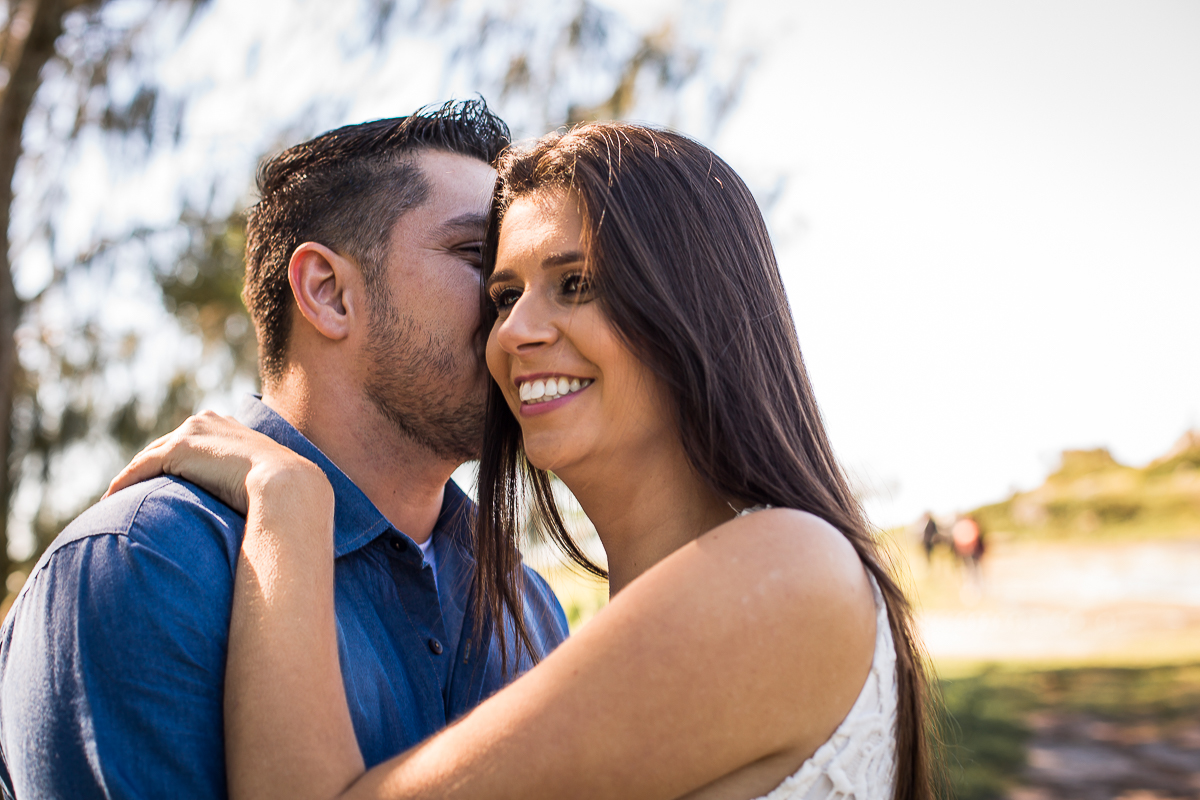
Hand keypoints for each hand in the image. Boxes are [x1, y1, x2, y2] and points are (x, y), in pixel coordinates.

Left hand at [105, 411, 325, 515]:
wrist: (287, 485)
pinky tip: (111, 499)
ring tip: (117, 498)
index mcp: (230, 425)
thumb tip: (261, 509)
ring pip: (150, 456)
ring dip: (132, 477)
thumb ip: (254, 484)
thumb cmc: (286, 492)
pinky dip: (124, 483)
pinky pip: (140, 467)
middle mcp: (208, 421)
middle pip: (166, 446)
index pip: (193, 443)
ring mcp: (192, 432)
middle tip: (133, 491)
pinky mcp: (178, 449)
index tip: (167, 483)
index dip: (177, 463)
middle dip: (150, 467)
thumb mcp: (267, 482)